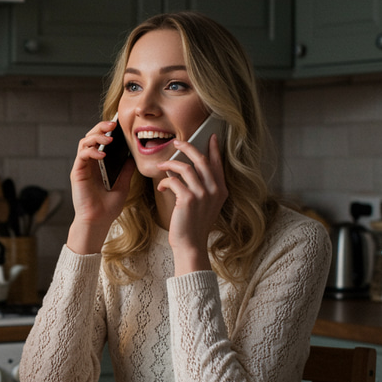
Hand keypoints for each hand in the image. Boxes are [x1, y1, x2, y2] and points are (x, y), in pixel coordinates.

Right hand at [67, 119, 134, 254]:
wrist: (98, 221)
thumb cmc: (108, 208)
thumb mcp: (123, 185)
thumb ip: (126, 171)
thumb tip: (132, 157)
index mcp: (99, 165)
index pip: (100, 141)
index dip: (107, 130)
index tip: (118, 124)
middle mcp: (89, 163)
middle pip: (91, 137)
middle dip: (101, 127)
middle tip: (113, 123)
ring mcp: (82, 167)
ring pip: (84, 142)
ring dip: (96, 136)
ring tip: (109, 139)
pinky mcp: (77, 173)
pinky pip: (82, 155)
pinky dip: (91, 151)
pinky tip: (102, 154)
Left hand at [156, 133, 227, 273]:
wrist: (191, 244)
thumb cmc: (194, 225)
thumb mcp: (206, 205)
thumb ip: (203, 188)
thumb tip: (188, 169)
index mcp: (221, 190)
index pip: (217, 164)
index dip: (214, 149)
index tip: (212, 137)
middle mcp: (214, 190)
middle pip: (201, 159)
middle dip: (188, 147)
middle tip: (177, 143)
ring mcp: (202, 194)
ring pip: (184, 168)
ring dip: (169, 165)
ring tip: (161, 166)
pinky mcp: (188, 199)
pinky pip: (173, 181)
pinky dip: (164, 182)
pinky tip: (161, 187)